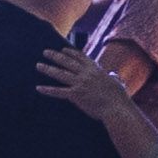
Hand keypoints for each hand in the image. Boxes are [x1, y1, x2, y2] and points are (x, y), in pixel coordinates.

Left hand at [29, 43, 145, 134]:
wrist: (116, 108)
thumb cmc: (119, 98)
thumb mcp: (116, 83)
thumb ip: (112, 77)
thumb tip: (113, 75)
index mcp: (96, 70)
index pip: (81, 57)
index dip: (70, 53)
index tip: (62, 49)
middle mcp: (86, 74)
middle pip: (67, 62)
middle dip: (55, 56)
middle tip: (45, 52)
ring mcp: (80, 83)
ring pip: (60, 74)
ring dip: (48, 69)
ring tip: (38, 65)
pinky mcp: (75, 95)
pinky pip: (58, 91)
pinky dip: (48, 90)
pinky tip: (39, 88)